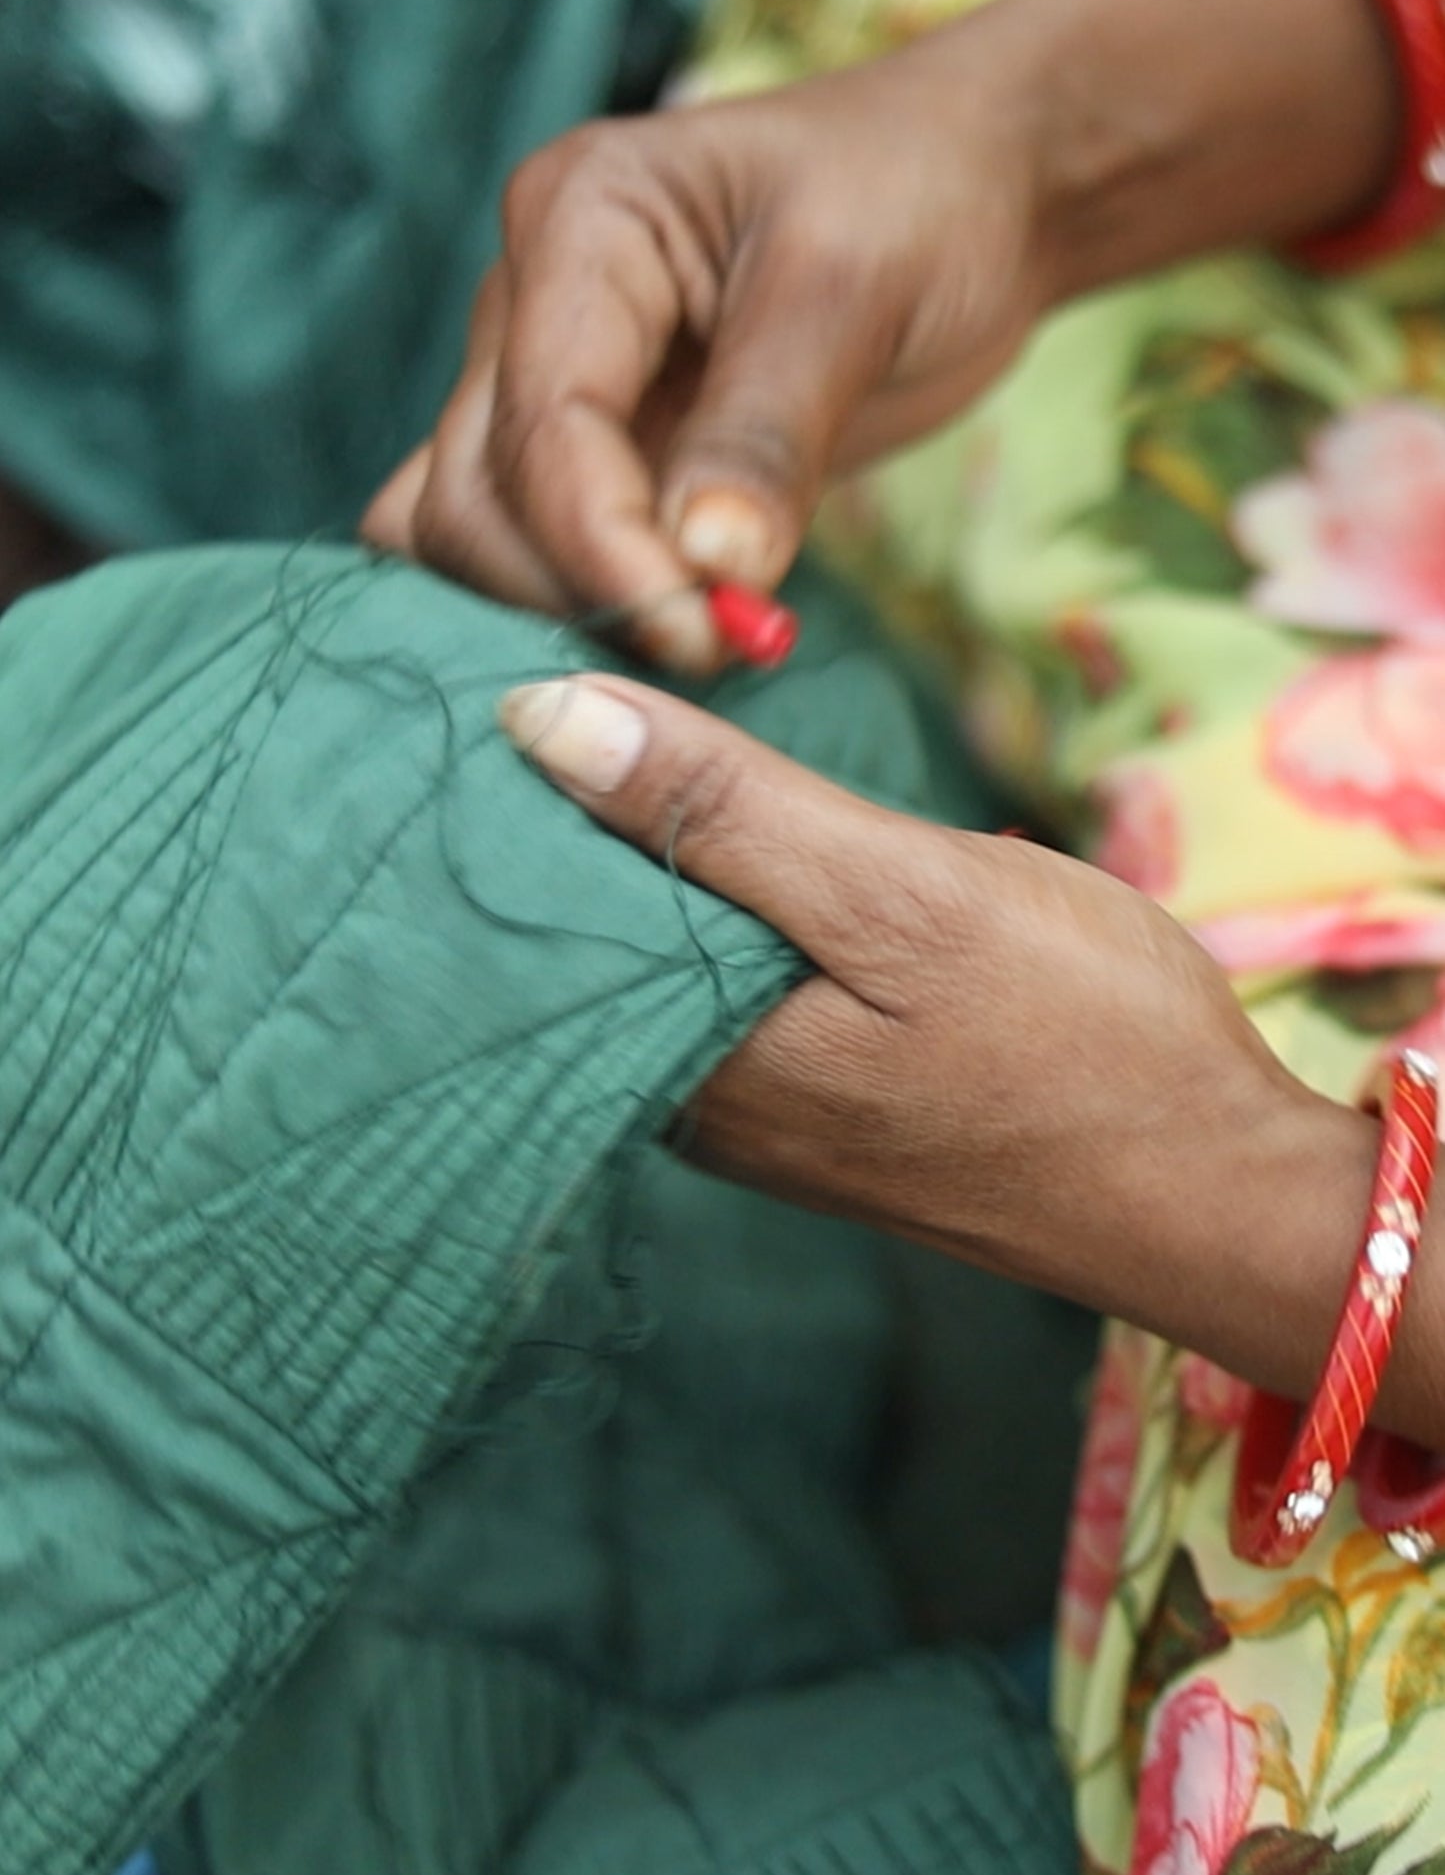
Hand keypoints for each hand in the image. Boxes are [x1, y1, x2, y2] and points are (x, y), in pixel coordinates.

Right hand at [363, 14, 1050, 671]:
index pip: (545, 427)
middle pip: (472, 497)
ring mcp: (542, 379)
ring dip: (564, 610)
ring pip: (469, 535)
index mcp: (580, 220)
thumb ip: (768, 437)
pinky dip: (565, 603)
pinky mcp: (584, 452)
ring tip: (704, 634)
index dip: (611, 554)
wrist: (963, 194)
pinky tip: (662, 627)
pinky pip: (516, 546)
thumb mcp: (856, 294)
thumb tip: (706, 566)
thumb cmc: (919, 199)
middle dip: (579, 591)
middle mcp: (529, 299)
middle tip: (721, 642)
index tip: (708, 636)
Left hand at [491, 672, 1444, 1447]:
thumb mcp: (904, 893)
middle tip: (516, 683)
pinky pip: (704, 996)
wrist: (1211, 1192)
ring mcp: (749, 1114)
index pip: (522, 918)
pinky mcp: (807, 1106)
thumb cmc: (1082, 1038)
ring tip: (586, 734)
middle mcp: (688, 1104)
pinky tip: (698, 839)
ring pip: (639, 968)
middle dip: (537, 823)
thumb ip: (726, 809)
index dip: (489, 797)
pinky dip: (689, 911)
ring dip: (617, 862)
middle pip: (567, 946)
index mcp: (689, 1056)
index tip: (464, 683)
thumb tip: (542, 719)